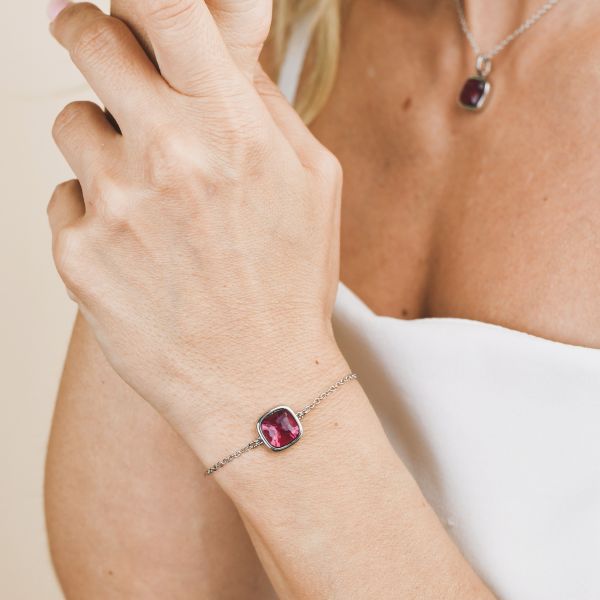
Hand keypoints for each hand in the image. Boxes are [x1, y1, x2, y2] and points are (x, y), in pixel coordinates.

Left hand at [47, 0, 344, 436]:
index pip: (165, 8)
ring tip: (149, 196)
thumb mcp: (313, 182)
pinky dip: (93, 210)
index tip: (129, 2)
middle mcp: (169, 158)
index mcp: (234, 132)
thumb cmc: (292, 284)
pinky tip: (137, 249)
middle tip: (110, 62)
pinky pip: (64, 197)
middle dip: (95, 37)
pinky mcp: (78, 255)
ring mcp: (116, 206)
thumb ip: (264, 100)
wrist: (258, 380)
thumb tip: (223, 37)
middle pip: (92, 40)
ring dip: (102, 141)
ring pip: (72, 123)